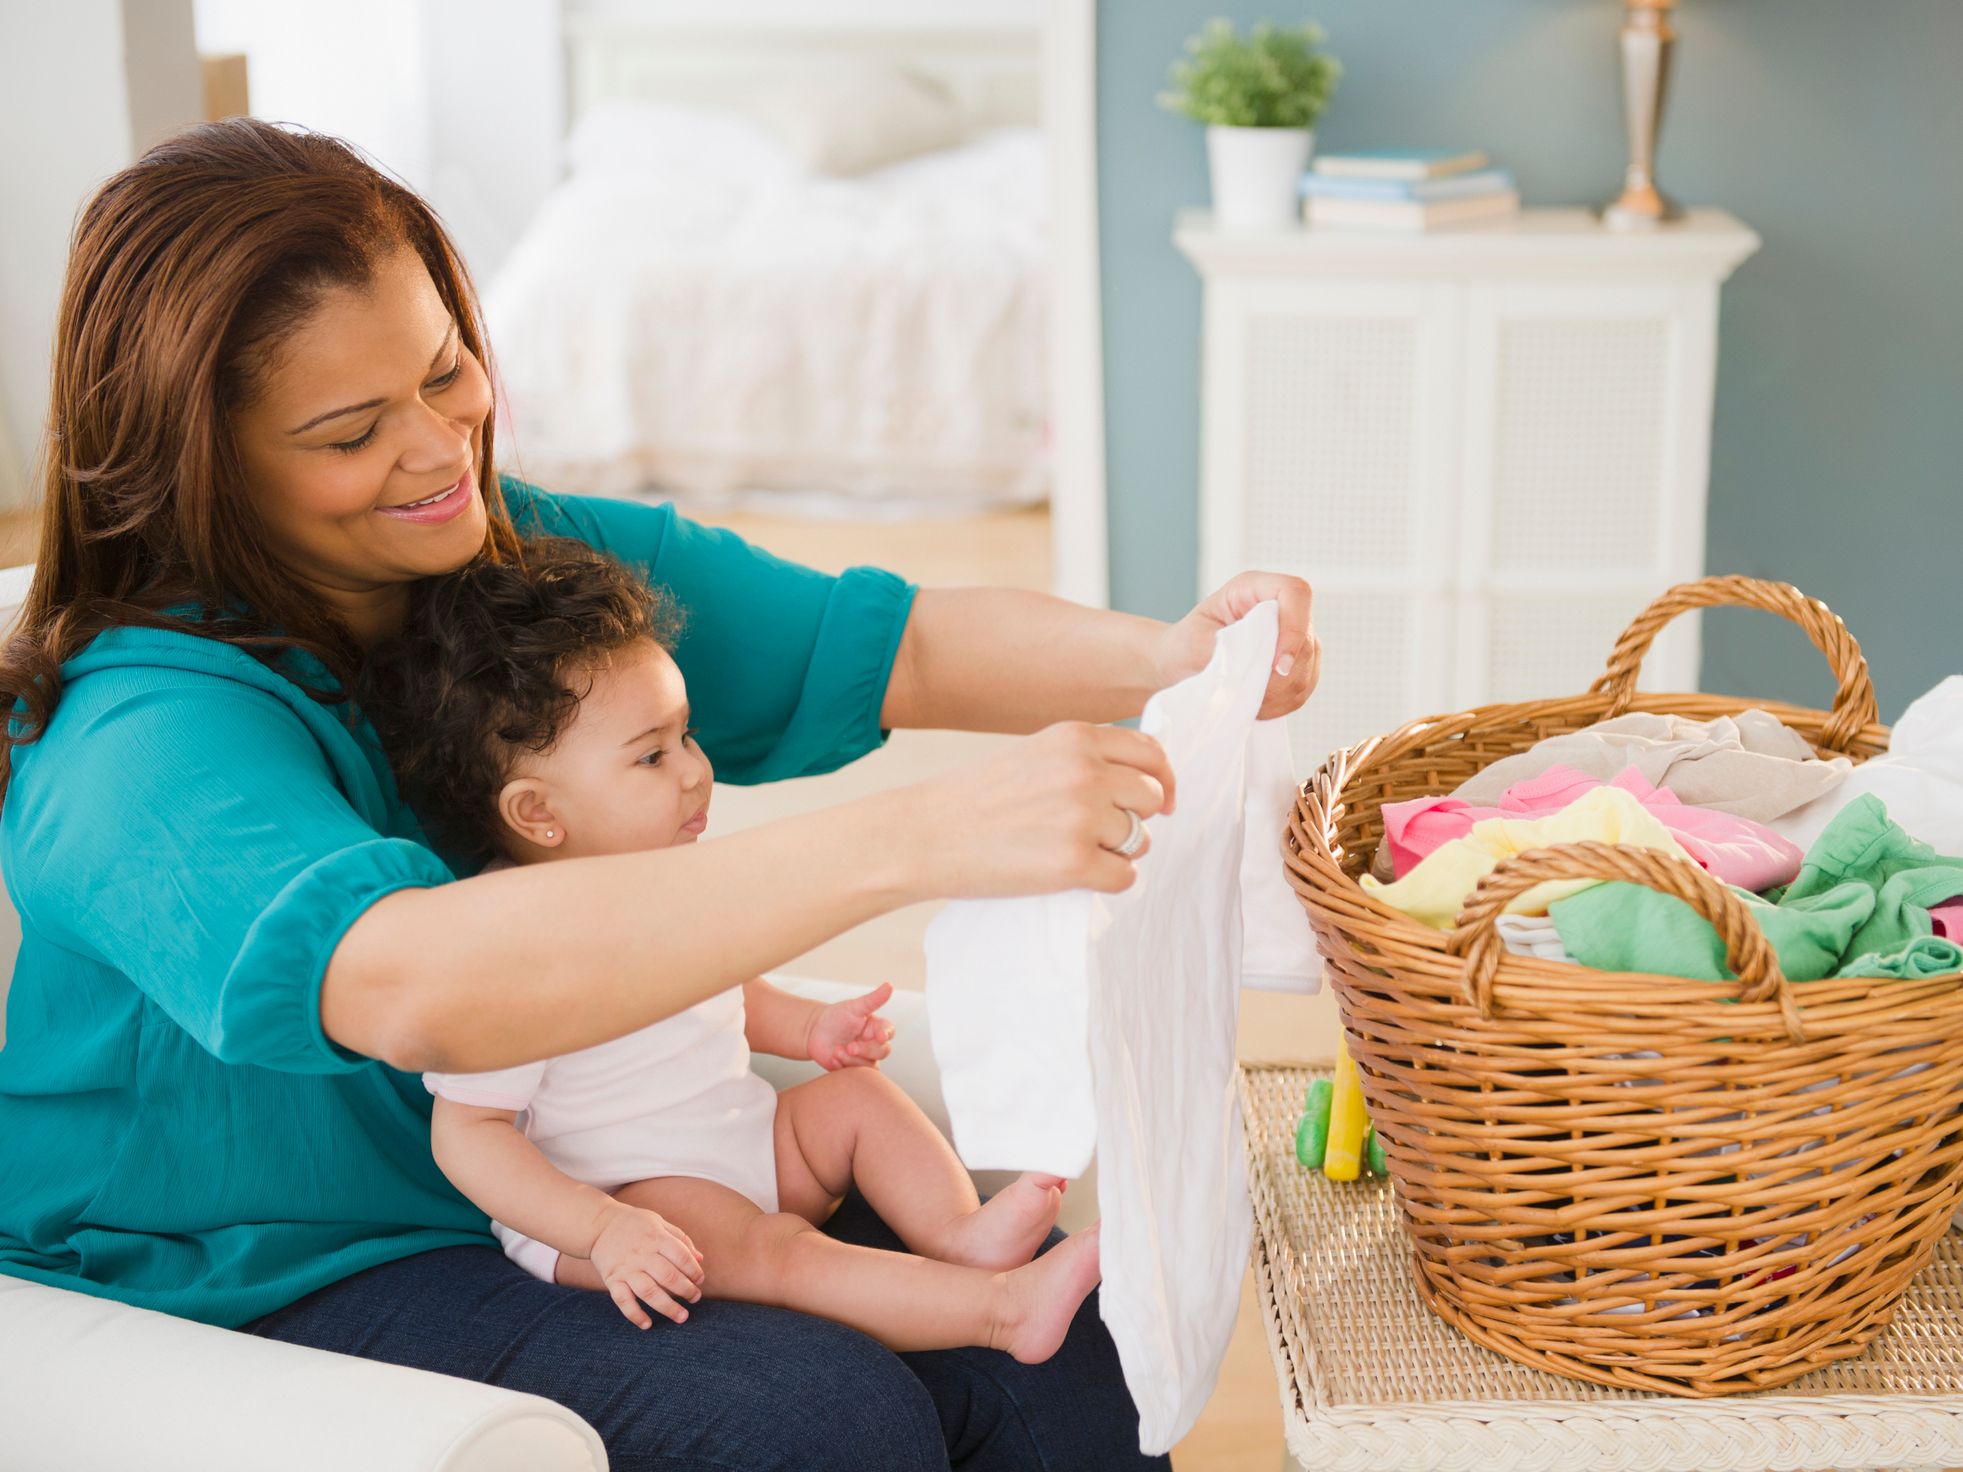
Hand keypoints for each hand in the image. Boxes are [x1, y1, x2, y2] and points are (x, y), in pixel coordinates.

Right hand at [588, 1201, 703, 1329]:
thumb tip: (700, 1259)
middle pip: (668, 1277)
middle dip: (686, 1291)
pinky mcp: (612, 1279)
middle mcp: (642, 1254)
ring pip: (648, 1292)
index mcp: (656, 1238)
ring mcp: (626, 1269)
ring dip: (667, 1307)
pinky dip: (635, 1314)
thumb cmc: (634, 1223)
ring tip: (681, 1317)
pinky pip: (623, 1301)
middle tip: (695, 1299)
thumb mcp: (658, 1222)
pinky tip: (647, 1325)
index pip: (681, 1257)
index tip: (700, 1280)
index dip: (694, 1271)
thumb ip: (680, 1239)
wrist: (598, 1225)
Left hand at [806, 982, 895, 1069]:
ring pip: (869, 1065)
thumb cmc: (836, 1016)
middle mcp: (873, 1044)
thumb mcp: (853, 1007)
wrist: (814, 1032)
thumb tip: (889, 985)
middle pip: (882, 1051)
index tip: (880, 1036)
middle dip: (865, 1050)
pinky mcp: (853, 1069)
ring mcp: (864, 1058)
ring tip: (836, 1051)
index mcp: (876, 1027)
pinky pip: (856, 1074)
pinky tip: (834, 1058)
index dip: (886, 1034)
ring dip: (852, 1059)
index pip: (889, 1032)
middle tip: (849, 1047)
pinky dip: (844, 1066)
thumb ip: (873, 999)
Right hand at [902, 720, 1175, 898]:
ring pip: (1141, 840)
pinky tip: (1073, 876)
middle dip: (1134, 818)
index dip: (1161, 780)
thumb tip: (1147, 784)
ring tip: (1074, 852)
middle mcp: (1085, 772)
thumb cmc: (976, 798)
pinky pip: (1124, 878)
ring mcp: (1081, 818)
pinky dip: (1107, 882)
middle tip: (1098, 833)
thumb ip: (1085, 759)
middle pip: (1151, 798)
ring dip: (1118, 852)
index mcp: (1076, 738)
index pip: (1151, 754)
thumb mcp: (1035, 753)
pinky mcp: (1073, 864)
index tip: (1161, 803)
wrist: (924, 834)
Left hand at [1155, 572, 1318, 719]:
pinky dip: (1281, 702)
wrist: (1180, 665)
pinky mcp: (1296, 666)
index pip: (1296, 593)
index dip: (1294, 628)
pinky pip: (1303, 687)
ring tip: (1246, 696)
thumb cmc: (1184, 646)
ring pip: (1308, 667)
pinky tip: (1255, 702)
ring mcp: (1292, 637)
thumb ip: (1234, 651)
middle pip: (1306, 638)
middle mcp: (1279, 609)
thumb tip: (1265, 669)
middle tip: (1248, 689)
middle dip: (1281, 673)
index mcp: (1253, 588)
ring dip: (1280, 691)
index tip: (1275, 665)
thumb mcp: (1198, 643)